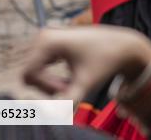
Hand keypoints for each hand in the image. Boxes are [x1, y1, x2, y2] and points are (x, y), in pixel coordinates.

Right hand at [21, 26, 150, 103]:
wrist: (121, 46)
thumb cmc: (105, 63)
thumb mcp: (86, 83)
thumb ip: (69, 100)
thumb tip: (55, 114)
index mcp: (47, 40)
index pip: (29, 75)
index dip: (47, 88)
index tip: (68, 89)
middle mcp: (42, 35)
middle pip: (29, 74)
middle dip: (47, 86)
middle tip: (70, 87)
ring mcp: (45, 37)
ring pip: (32, 72)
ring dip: (48, 83)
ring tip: (70, 83)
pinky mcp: (49, 42)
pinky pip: (37, 67)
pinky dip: (49, 78)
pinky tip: (67, 79)